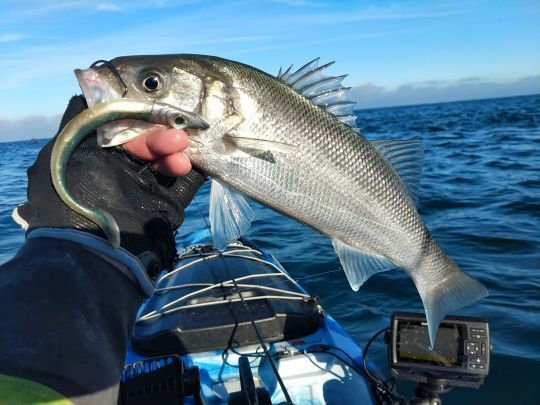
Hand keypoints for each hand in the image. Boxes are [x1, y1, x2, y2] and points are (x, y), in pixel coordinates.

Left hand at [15, 96, 204, 275]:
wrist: (99, 258)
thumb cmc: (76, 199)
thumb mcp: (64, 150)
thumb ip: (78, 118)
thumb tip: (91, 89)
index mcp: (93, 157)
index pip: (121, 127)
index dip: (139, 116)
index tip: (156, 108)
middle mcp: (117, 172)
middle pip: (146, 142)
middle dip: (161, 137)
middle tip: (177, 137)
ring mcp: (142, 191)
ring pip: (166, 161)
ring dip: (176, 154)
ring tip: (183, 156)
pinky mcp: (163, 208)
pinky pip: (185, 184)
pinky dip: (194, 171)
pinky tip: (202, 159)